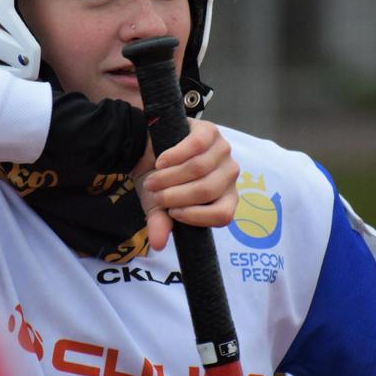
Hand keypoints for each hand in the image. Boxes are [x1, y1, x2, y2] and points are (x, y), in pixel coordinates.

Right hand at [132, 119, 238, 250]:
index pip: (223, 215)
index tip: (171, 213)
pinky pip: (197, 145)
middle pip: (206, 190)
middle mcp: (230, 175)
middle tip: (155, 193)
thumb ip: (161, 223)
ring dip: (169, 176)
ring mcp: (223, 151)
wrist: (146, 151)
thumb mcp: (157, 206)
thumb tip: (158, 244)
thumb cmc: (159, 182)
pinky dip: (174, 156)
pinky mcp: (210, 131)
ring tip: (153, 180)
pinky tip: (161, 161)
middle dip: (174, 195)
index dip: (195, 216)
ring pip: (199, 168)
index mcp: (225, 198)